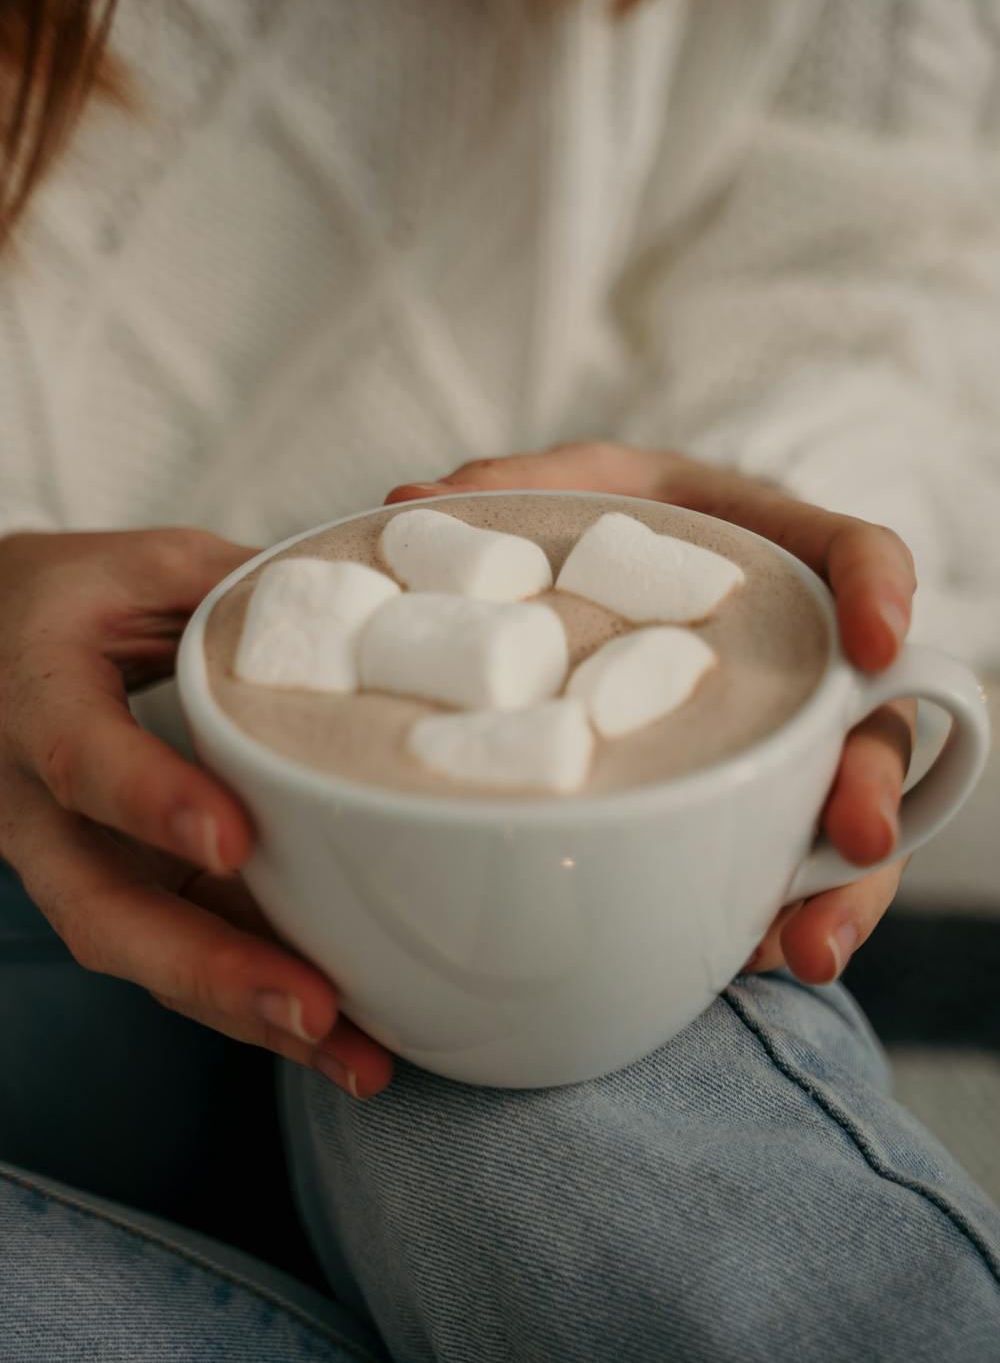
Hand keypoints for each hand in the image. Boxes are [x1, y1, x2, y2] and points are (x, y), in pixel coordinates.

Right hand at [0, 528, 392, 1096]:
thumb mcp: (138, 565)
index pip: (80, 759)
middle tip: (315, 1010)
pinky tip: (337, 1038)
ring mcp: (73, 863)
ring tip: (356, 1056)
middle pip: (104, 909)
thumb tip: (374, 585)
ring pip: (143, 954)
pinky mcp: (117, 889)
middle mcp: (37, 805)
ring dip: (246, 1014)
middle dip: (211, 968)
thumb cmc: (66, 601)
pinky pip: (175, 951)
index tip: (231, 838)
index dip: (148, 800)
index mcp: (37, 700)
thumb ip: (235, 581)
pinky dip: (249, 1000)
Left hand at [387, 443, 916, 985]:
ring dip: (837, 886)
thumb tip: (413, 506)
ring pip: (838, 809)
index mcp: (764, 553)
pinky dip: (771, 909)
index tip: (877, 639)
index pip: (854, 553)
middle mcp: (793, 656)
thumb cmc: (600, 523)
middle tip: (856, 836)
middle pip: (871, 713)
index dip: (881, 590)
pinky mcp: (744, 797)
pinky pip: (780, 858)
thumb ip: (503, 495)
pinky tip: (740, 953)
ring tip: (800, 948)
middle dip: (870, 780)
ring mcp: (775, 735)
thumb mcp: (561, 489)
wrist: (604, 578)